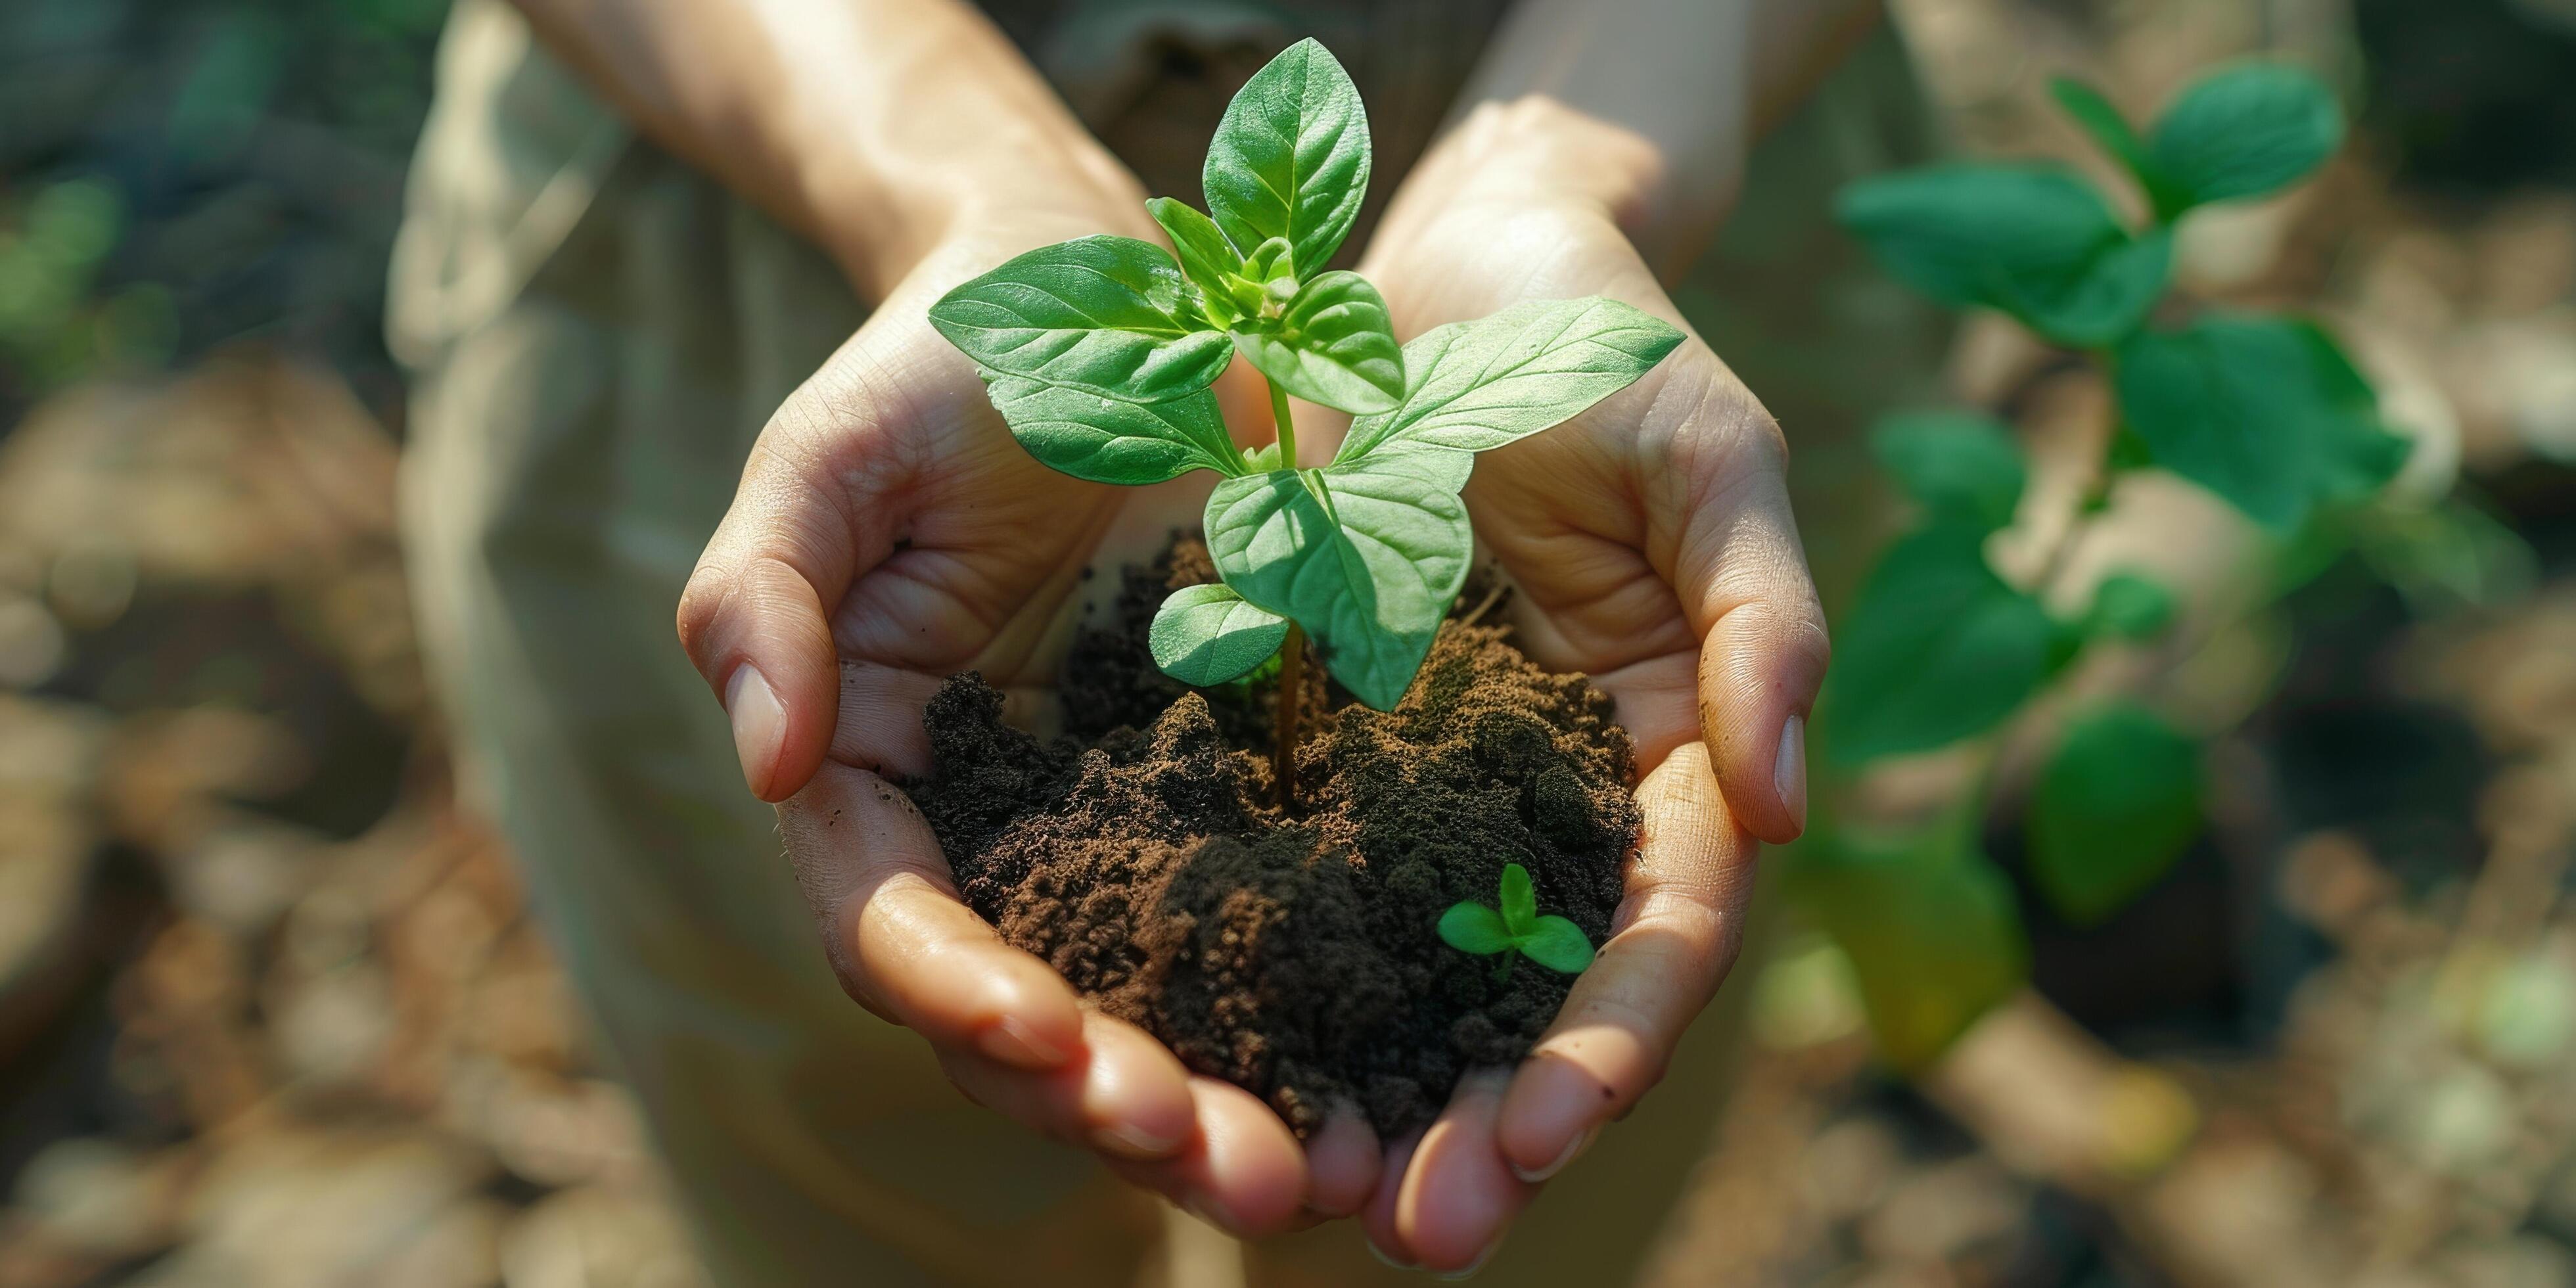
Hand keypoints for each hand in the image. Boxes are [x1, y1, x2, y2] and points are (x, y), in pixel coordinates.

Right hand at [675, 197, 1386, 1236]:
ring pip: (1161, 1011)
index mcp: (881, 776)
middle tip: (1229, 1169)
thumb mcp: (833, 453)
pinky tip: (1405, 1079)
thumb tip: (763, 761)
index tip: (1044, 1033)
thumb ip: (766, 596)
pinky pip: (1286, 931)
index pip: (893, 923)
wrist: (1121, 302)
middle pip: (1031, 1017)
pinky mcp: (1252, 800)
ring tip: (1312, 1181)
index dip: (958, 994)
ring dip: (1225, 1108)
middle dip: (1114, 1104)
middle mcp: (1000, 835)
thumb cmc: (949, 362)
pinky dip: (1331, 1017)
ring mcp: (1128, 830)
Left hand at [1339, 100, 1829, 1272]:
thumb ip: (1756, 619)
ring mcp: (1432, 778)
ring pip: (1405, 969)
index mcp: (1668, 748)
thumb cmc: (1606, 345)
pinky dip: (1258, 974)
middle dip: (1487, 1121)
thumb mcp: (1709, 457)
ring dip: (1362, 1088)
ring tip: (1292, 1192)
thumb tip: (1788, 799)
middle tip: (1419, 1233)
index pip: (1660, 927)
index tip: (1539, 1129)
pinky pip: (1288, 876)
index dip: (1611, 1038)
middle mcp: (1551, 793)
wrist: (1451, 276)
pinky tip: (1195, 1056)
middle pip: (1533, 992)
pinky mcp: (1321, 741)